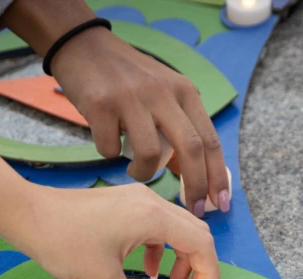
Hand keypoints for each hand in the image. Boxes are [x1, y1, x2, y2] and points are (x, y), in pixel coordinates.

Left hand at [0, 181, 219, 278]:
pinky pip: (157, 225)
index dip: (209, 277)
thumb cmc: (62, 240)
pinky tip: (145, 270)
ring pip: (178, 228)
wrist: (27, 213)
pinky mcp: (125, 203)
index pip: (201, 245)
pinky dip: (160, 248)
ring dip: (181, 257)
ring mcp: (138, 200)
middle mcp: (151, 203)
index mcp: (152, 217)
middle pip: (196, 233)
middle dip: (199, 267)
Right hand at [50, 27, 230, 216]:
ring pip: (150, 154)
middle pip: (191, 149)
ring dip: (144, 173)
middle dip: (195, 186)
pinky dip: (109, 155)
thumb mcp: (163, 93)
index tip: (219, 204)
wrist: (83, 46)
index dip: (217, 176)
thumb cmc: (127, 79)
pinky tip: (107, 143)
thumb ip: (179, 127)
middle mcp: (163, 93)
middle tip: (191, 208)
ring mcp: (131, 98)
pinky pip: (110, 149)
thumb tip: (194, 176)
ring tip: (136, 171)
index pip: (210, 140)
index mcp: (184, 92)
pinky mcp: (100, 105)